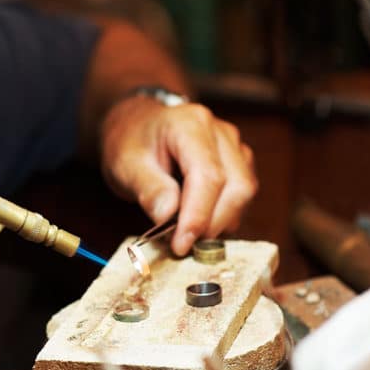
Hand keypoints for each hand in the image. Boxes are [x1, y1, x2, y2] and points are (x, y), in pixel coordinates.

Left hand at [100, 96, 257, 254]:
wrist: (137, 127)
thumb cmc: (130, 141)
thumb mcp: (125, 164)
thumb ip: (148, 187)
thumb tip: (168, 216)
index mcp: (191, 125)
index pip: (208, 175)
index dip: (198, 215)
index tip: (181, 244)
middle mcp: (220, 132)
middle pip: (236, 186)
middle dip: (212, 223)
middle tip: (181, 243)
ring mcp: (233, 146)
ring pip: (244, 193)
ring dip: (219, 222)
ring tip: (185, 232)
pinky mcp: (238, 162)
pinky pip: (241, 195)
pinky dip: (223, 216)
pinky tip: (196, 221)